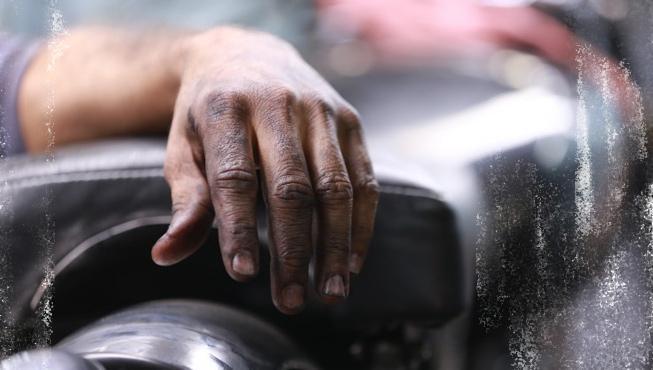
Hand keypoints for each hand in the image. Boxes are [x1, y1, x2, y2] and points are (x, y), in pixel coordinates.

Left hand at [151, 27, 378, 313]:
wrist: (247, 54)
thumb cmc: (209, 111)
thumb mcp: (184, 146)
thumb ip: (185, 199)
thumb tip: (166, 255)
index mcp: (226, 108)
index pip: (234, 177)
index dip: (237, 228)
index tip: (242, 274)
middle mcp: (279, 104)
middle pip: (292, 188)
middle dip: (293, 251)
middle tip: (291, 302)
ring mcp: (321, 110)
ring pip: (335, 187)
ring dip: (335, 246)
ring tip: (330, 293)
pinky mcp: (349, 120)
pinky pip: (364, 178)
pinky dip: (361, 224)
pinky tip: (352, 262)